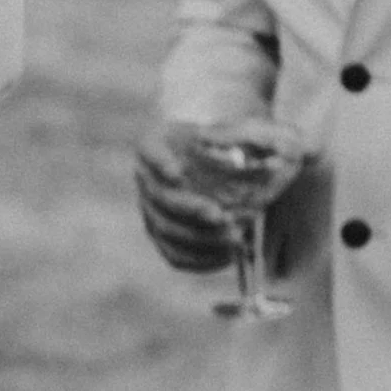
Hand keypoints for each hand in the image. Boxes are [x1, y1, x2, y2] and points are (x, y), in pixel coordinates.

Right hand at [133, 121, 234, 272]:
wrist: (234, 166)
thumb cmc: (236, 143)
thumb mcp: (241, 130)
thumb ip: (240, 135)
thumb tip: (239, 152)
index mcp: (157, 143)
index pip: (150, 150)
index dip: (159, 163)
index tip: (178, 173)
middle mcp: (148, 178)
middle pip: (160, 197)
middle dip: (190, 209)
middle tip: (220, 215)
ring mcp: (152, 210)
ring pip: (166, 230)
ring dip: (199, 237)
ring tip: (235, 237)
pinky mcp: (165, 237)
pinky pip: (175, 255)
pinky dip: (200, 259)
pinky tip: (228, 255)